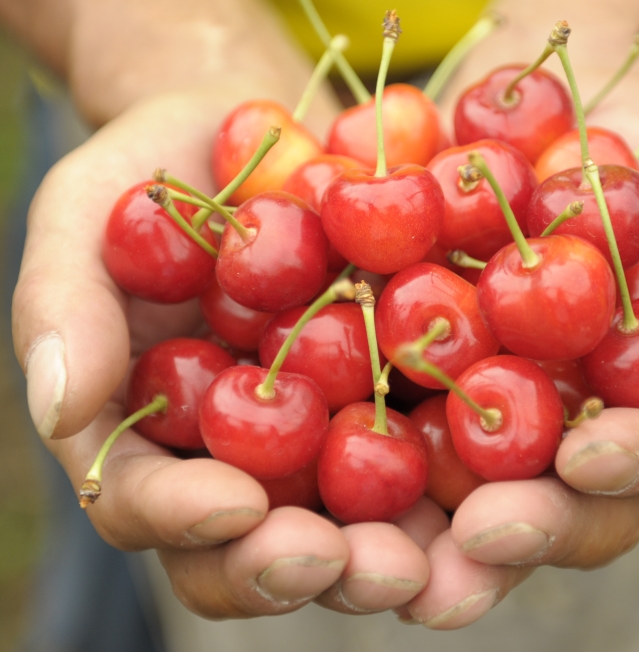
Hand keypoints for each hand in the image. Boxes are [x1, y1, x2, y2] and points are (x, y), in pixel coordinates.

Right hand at [12, 86, 449, 618]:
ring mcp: (330, 420)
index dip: (187, 520)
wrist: (252, 124)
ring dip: (409, 544)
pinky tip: (520, 459)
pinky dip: (475, 456)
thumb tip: (63, 408)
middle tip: (376, 569)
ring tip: (457, 550)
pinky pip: (440, 430)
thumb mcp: (86, 209)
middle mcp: (248, 446)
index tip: (236, 505)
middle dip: (319, 566)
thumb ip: (66, 304)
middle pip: (271, 540)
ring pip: (364, 513)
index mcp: (160, 427)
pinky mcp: (404, 381)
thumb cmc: (156, 168)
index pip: (155, 505)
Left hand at [396, 23, 638, 628]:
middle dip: (519, 527)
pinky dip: (343, 419)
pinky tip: (301, 437)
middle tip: (477, 539)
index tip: (586, 460)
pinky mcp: (407, 352)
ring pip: (453, 476)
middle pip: (549, 496)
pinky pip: (374, 393)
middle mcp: (560, 411)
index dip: (629, 466)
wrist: (545, 95)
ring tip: (382, 546)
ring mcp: (479, 389)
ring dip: (420, 519)